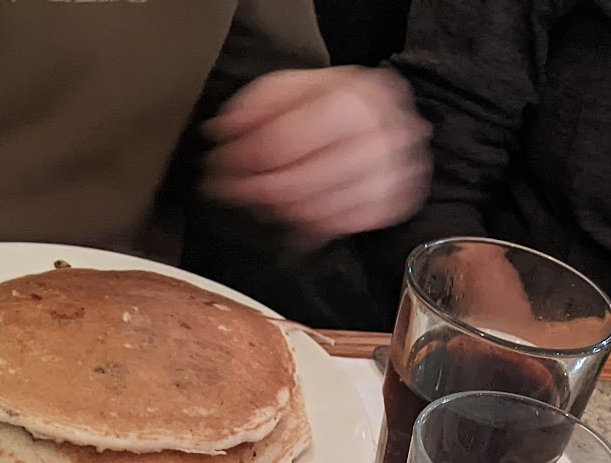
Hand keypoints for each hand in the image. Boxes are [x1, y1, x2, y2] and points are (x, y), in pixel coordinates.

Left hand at [203, 67, 430, 243]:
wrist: (386, 115)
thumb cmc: (338, 101)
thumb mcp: (292, 86)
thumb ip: (256, 106)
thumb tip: (224, 133)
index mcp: (353, 102)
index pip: (282, 142)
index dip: (242, 160)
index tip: (218, 168)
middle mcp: (378, 140)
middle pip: (298, 182)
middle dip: (254, 190)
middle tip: (228, 191)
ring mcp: (390, 177)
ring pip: (317, 210)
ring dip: (277, 211)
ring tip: (257, 200)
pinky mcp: (393, 203)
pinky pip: (339, 227)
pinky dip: (308, 224)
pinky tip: (289, 213)